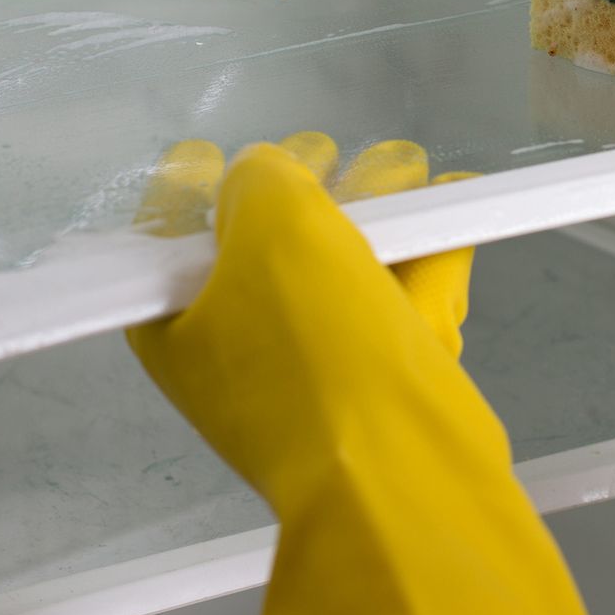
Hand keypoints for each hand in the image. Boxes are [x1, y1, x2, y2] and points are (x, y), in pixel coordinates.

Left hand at [127, 135, 594, 614]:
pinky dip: (421, 251)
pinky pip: (393, 296)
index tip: (207, 149)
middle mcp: (234, 348)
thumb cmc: (316, 349)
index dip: (190, 185)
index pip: (166, 240)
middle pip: (263, 243)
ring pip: (339, 262)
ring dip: (375, 206)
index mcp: (176, 324)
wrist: (401, 466)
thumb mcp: (274, 227)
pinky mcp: (379, 379)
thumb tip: (272, 173)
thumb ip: (264, 177)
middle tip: (326, 156)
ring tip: (407, 170)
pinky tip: (448, 205)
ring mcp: (310, 366)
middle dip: (304, 186)